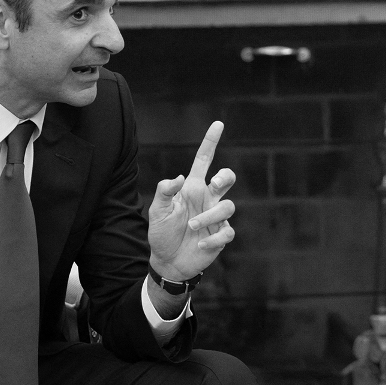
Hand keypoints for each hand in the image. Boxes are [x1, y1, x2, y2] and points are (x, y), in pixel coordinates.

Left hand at [148, 121, 235, 280]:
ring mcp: (216, 217)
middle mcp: (207, 199)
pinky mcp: (221, 235)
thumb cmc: (162, 233)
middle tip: (215, 184)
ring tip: (192, 227)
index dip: (211, 142)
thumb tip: (179, 178)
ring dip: (209, 216)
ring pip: (229, 206)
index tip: (218, 124)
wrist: (168, 261)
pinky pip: (227, 232)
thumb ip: (164, 192)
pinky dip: (213, 239)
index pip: (204, 160)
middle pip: (226, 178)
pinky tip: (199, 246)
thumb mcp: (156, 211)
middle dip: (225, 177)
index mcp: (192, 188)